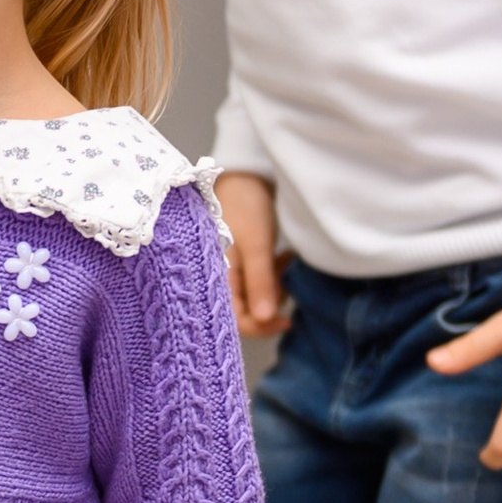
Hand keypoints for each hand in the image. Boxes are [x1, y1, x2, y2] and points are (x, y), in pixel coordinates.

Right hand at [215, 172, 289, 337]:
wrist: (244, 176)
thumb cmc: (244, 207)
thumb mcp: (256, 245)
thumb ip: (261, 283)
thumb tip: (267, 318)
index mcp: (215, 279)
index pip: (235, 321)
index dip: (260, 326)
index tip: (286, 319)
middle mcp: (219, 280)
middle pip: (245, 312)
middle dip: (270, 303)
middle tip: (286, 280)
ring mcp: (230, 272)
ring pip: (254, 298)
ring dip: (274, 287)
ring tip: (284, 262)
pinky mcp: (241, 263)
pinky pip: (256, 282)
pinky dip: (272, 276)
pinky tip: (281, 258)